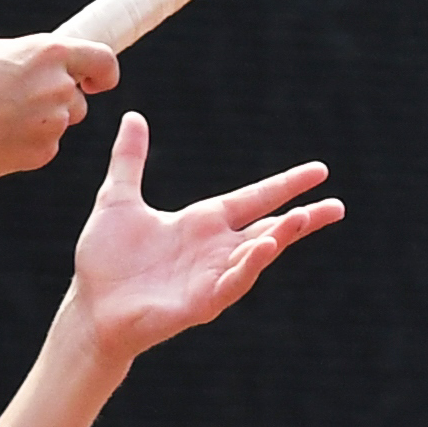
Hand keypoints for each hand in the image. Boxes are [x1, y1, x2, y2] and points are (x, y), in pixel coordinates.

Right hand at [0, 29, 121, 190]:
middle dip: (57, 100)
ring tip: (0, 120)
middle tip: (20, 103)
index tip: (96, 81)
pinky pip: (45, 147)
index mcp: (48, 52)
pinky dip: (26, 144)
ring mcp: (53, 124)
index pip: (103, 60)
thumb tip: (16, 59)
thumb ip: (11, 53)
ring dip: (41, 122)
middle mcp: (58, 87)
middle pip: (77, 98)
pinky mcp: (42, 154)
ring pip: (61, 123)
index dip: (103, 72)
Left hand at [64, 112, 343, 368]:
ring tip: (303, 218)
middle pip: (269, 229)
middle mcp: (214, 250)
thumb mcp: (117, 200)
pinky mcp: (198, 304)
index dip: (285, 185)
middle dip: (303, 218)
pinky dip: (249, 267)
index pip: (254, 198)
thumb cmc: (106, 262)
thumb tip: (133, 118)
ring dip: (280, 238)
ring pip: (255, 255)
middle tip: (337, 206)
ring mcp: (210, 278)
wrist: (90, 308)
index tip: (319, 171)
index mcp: (202, 223)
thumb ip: (129, 161)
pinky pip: (231, 284)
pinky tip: (265, 248)